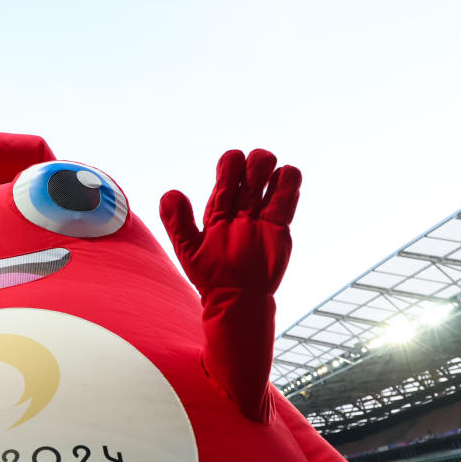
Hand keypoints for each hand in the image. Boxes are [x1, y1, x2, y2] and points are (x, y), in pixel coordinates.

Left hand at [159, 149, 300, 295]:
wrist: (238, 298)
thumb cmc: (210, 276)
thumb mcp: (188, 249)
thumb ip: (177, 222)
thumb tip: (171, 193)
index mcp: (219, 208)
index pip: (226, 173)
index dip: (230, 164)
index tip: (232, 168)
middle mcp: (240, 208)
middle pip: (251, 169)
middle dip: (255, 163)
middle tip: (253, 176)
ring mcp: (261, 216)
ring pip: (272, 179)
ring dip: (273, 171)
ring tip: (272, 178)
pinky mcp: (279, 227)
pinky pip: (286, 199)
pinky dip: (289, 185)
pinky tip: (284, 186)